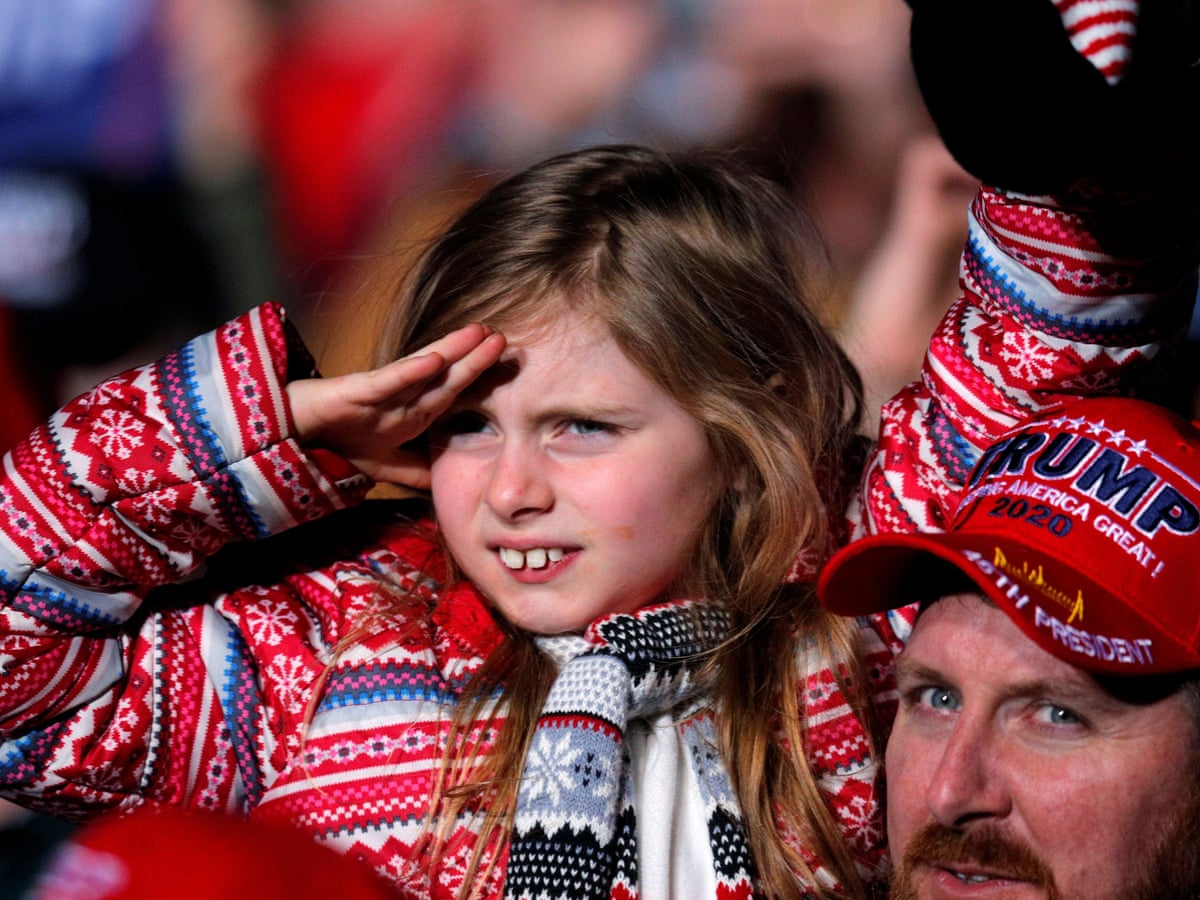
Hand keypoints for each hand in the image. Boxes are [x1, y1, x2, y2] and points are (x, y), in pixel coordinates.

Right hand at [287, 323, 505, 487]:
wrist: (289, 438)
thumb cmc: (337, 443)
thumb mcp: (386, 467)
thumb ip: (417, 473)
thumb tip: (449, 490)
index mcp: (412, 413)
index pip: (454, 395)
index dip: (482, 381)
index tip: (513, 367)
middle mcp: (401, 398)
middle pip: (447, 377)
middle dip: (477, 360)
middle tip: (508, 342)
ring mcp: (380, 392)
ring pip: (422, 369)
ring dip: (452, 352)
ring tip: (480, 334)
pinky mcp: (354, 391)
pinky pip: (387, 381)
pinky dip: (410, 371)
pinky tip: (435, 359)